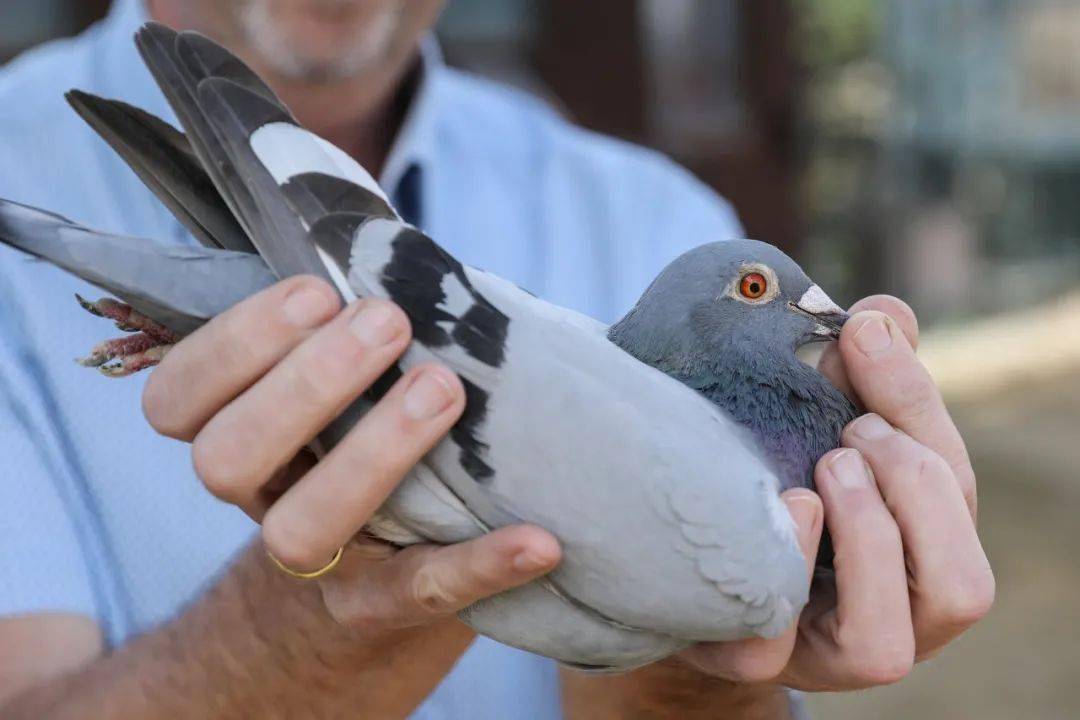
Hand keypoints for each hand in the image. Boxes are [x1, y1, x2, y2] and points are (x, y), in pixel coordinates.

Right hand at [142, 276, 560, 635]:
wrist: (388, 564)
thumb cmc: (377, 425)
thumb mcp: (350, 370)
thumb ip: (355, 313)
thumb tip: (400, 240)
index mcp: (239, 432)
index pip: (176, 401)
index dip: (232, 344)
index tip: (318, 292)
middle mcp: (262, 499)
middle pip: (224, 459)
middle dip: (305, 382)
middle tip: (387, 322)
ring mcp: (317, 562)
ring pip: (298, 532)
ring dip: (370, 454)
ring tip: (442, 387)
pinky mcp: (384, 605)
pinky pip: (420, 592)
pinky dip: (480, 566)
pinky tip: (539, 540)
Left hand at [679, 295, 993, 690]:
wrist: (685, 549)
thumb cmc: (774, 477)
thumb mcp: (817, 422)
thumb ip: (859, 375)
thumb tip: (885, 315)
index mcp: (920, 548)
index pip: (955, 489)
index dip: (915, 404)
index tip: (862, 333)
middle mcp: (893, 615)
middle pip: (960, 583)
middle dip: (911, 486)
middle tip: (849, 432)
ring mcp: (822, 652)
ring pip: (886, 643)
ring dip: (865, 539)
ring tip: (823, 472)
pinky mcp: (751, 660)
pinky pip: (765, 655)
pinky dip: (770, 591)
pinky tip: (776, 516)